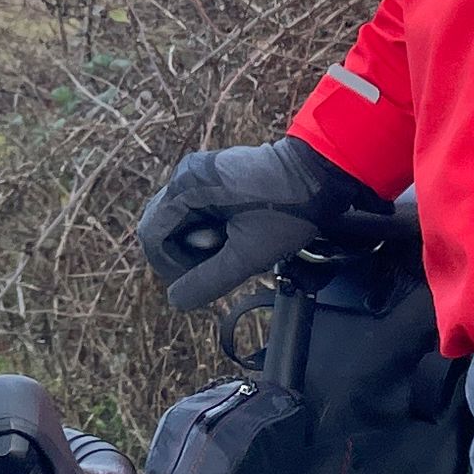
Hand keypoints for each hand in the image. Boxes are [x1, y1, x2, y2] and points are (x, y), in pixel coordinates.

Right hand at [132, 135, 403, 310]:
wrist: (322, 172)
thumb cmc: (288, 211)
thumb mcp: (247, 255)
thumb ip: (208, 281)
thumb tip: (176, 301)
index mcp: (187, 188)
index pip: (152, 236)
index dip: (170, 266)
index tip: (201, 278)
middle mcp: (187, 175)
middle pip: (163, 228)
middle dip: (185, 254)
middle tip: (221, 262)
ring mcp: (201, 172)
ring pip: (182, 221)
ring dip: (201, 243)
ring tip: (235, 246)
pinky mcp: (216, 176)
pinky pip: (198, 210)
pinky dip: (212, 229)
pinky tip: (239, 234)